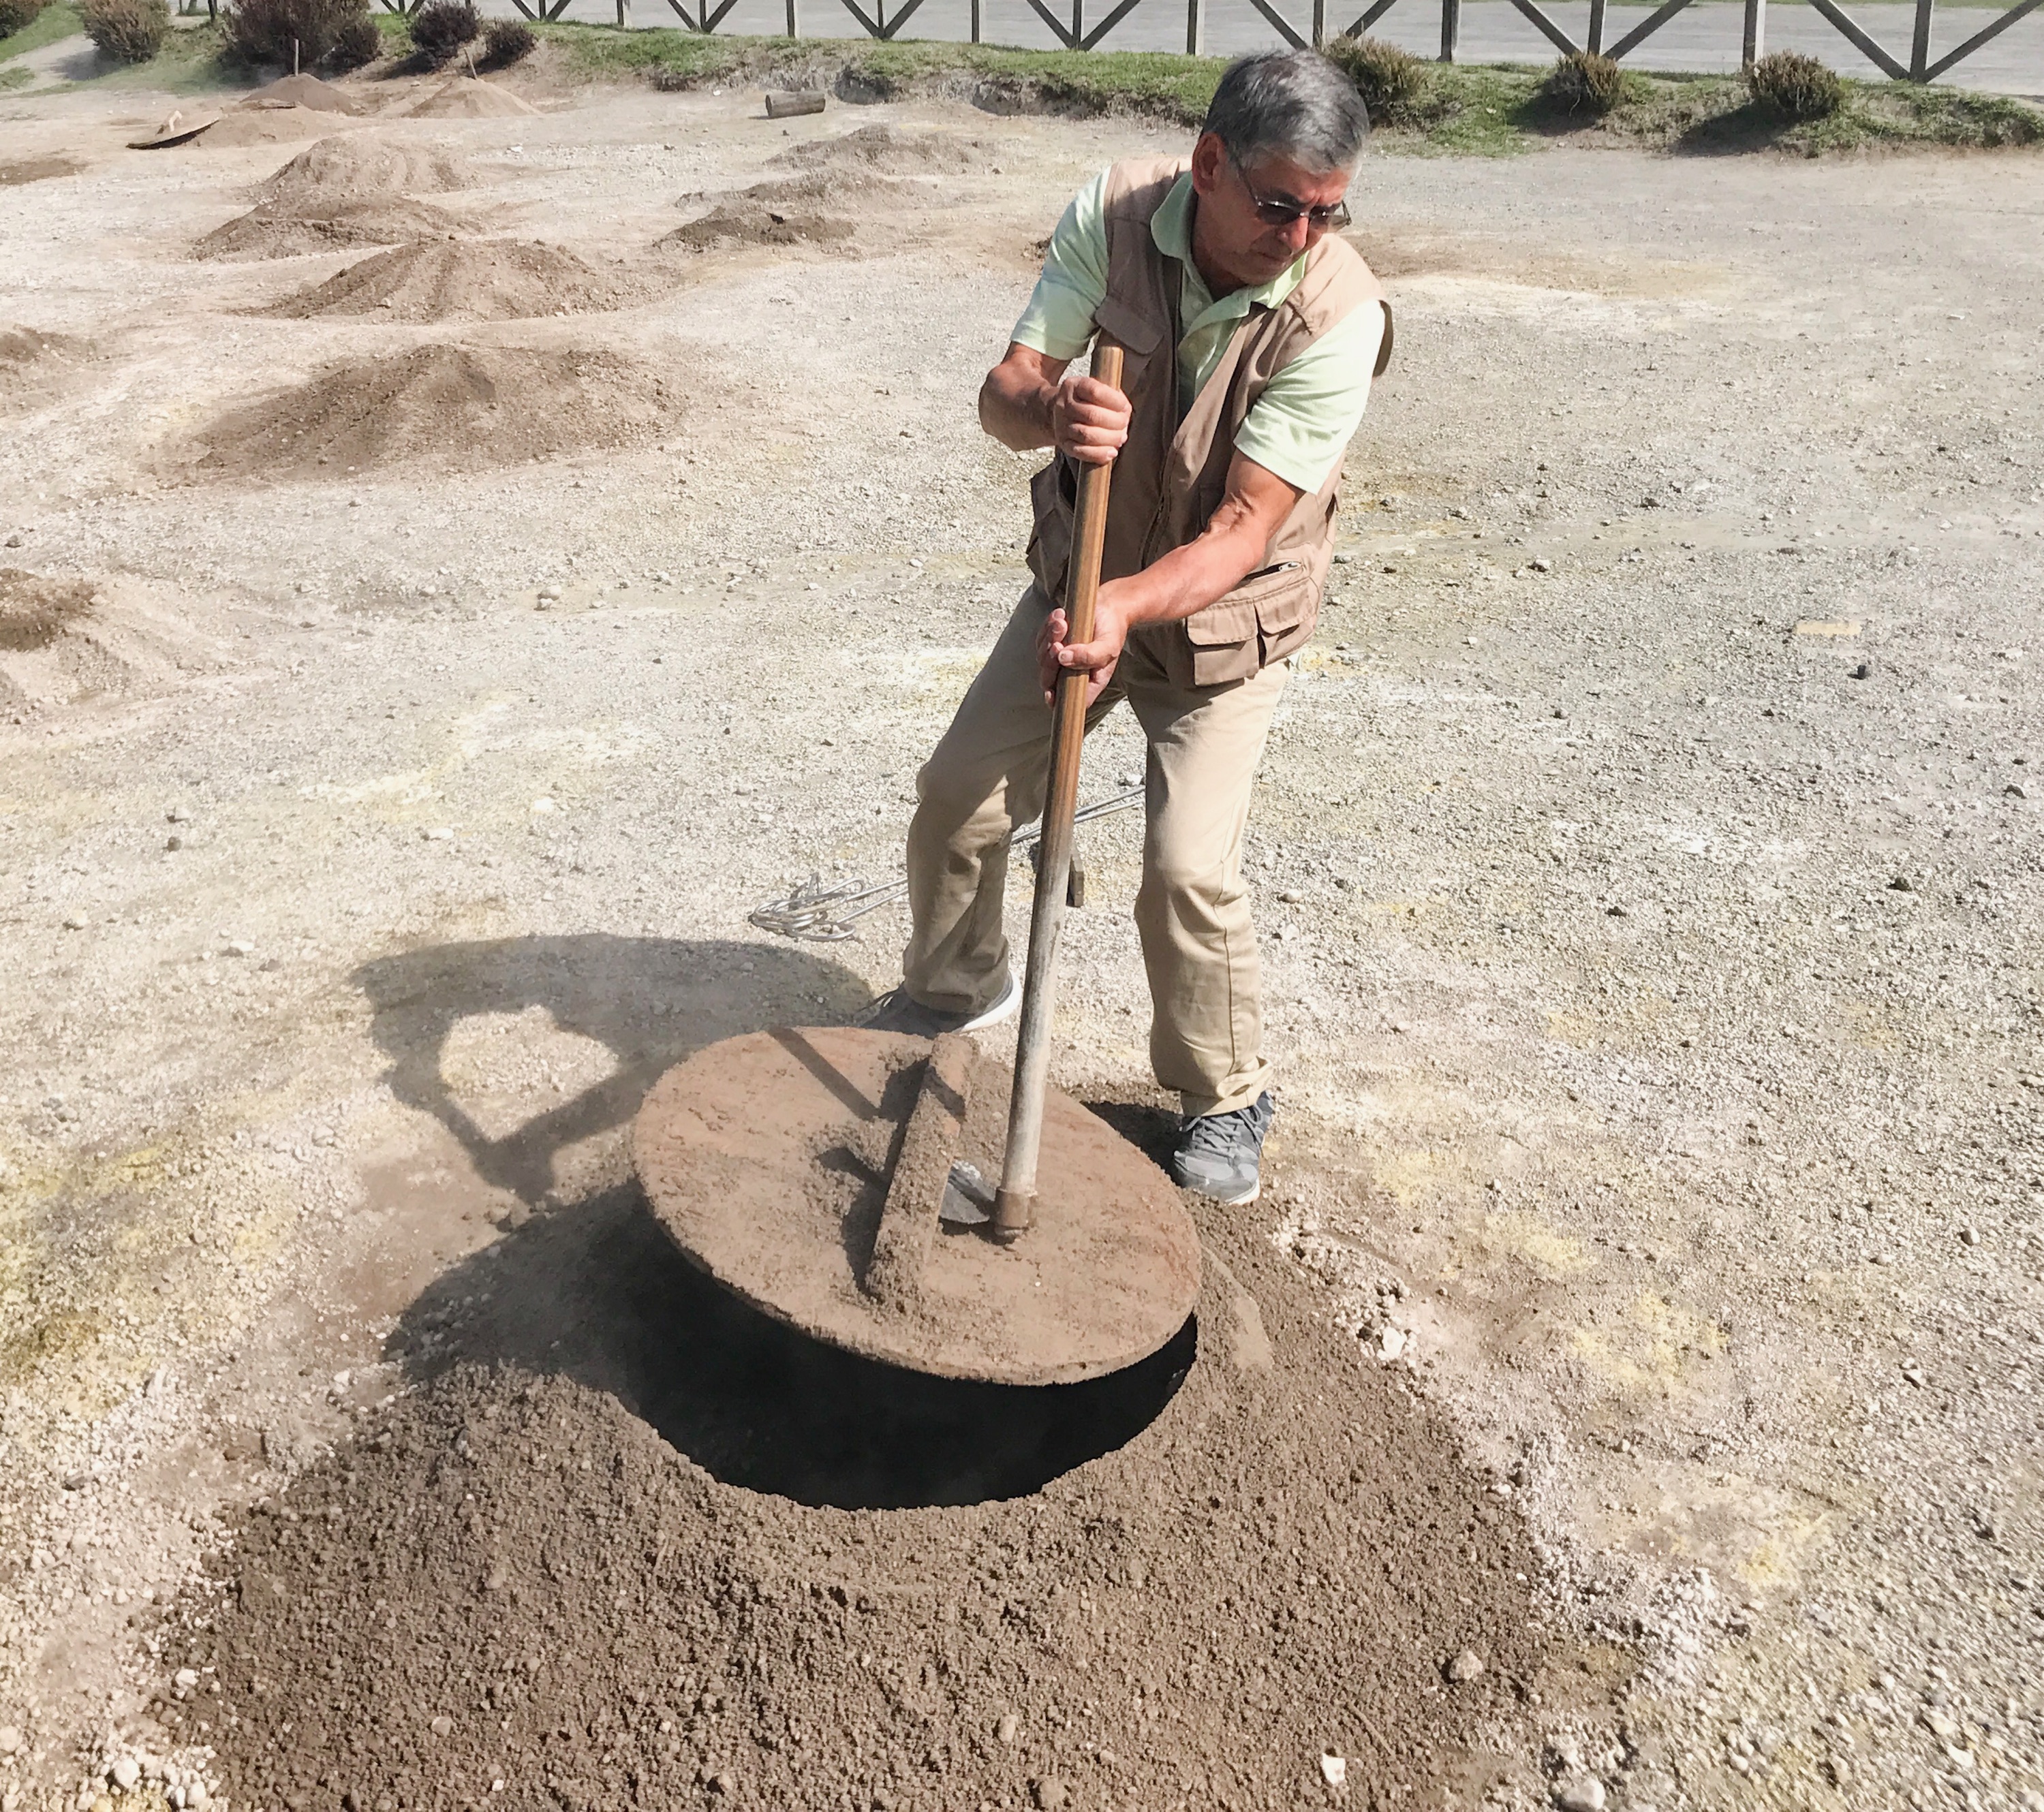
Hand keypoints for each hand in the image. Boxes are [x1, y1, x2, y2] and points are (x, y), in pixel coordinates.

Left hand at [1035, 591, 1128, 707]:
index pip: (1070, 700)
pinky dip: (1048, 627)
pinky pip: (1041, 638)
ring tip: (1062, 622)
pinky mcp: (1052, 641)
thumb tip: (1063, 658)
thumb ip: (1090, 656)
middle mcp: (1071, 673)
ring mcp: (1059, 658)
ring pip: (1042, 656)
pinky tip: (1061, 616)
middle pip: (1049, 679)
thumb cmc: (1112, 630)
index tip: (1050, 693)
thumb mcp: (1108, 645)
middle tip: (1059, 643)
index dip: (1057, 701)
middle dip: (1050, 661)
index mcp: (1088, 681)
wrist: (1108, 607)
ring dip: (1050, 638)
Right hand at [1047, 372, 1129, 466]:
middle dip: (1115, 422)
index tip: (1125, 407)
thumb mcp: (1097, 389)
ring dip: (1109, 439)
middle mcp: (1064, 405)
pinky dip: (1098, 454)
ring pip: (1086, 435)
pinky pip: (1080, 451)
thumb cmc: (1086, 400)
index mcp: (1075, 386)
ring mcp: (1061, 425)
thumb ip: (1112, 397)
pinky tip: (1111, 452)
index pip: (1095, 391)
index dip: (1114, 401)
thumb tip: (1125, 412)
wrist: (1056, 412)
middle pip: (1092, 415)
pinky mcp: (1063, 443)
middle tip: (1124, 424)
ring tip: (1121, 438)